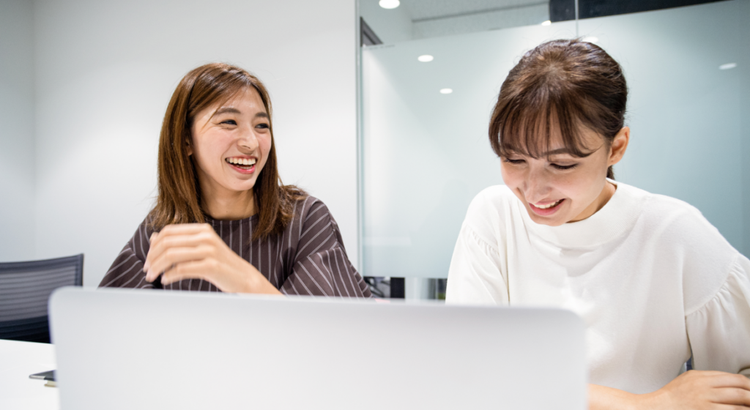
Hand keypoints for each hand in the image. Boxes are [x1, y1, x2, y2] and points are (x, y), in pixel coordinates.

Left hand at [143, 223, 280, 294]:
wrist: (243, 278)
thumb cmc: (220, 265)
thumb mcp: (200, 249)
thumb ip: (180, 242)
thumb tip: (154, 238)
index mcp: (202, 229)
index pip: (168, 231)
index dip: (153, 245)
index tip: (148, 259)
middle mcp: (205, 236)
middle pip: (167, 243)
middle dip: (152, 258)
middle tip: (146, 270)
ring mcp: (209, 250)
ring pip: (171, 255)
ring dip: (157, 268)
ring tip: (152, 277)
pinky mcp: (211, 266)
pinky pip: (182, 269)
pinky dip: (169, 276)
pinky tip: (166, 280)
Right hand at [638, 370, 749, 408]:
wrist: (656, 408)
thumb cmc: (669, 398)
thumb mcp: (686, 379)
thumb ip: (705, 379)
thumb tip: (726, 382)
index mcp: (700, 376)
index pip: (733, 377)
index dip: (746, 384)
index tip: (749, 389)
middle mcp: (704, 387)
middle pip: (739, 388)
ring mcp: (706, 401)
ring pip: (738, 401)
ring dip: (749, 404)